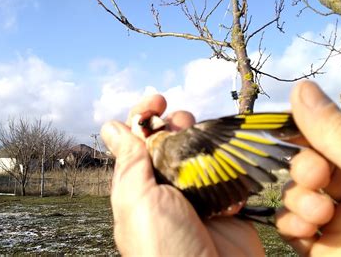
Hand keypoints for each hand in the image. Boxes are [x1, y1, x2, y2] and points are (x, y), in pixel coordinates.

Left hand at [101, 95, 264, 255]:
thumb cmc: (163, 247)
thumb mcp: (137, 200)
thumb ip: (129, 162)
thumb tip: (110, 126)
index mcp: (138, 185)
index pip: (136, 140)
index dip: (145, 114)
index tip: (158, 99)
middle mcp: (165, 188)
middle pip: (171, 140)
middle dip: (178, 123)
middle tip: (185, 123)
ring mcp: (196, 196)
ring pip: (200, 153)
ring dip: (205, 140)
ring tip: (210, 142)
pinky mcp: (224, 205)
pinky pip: (228, 174)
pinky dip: (230, 167)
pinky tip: (227, 172)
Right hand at [276, 81, 340, 255]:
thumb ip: (338, 134)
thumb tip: (300, 87)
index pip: (328, 137)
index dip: (305, 133)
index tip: (289, 133)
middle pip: (307, 165)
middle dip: (305, 170)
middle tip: (316, 178)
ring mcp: (337, 222)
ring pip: (295, 195)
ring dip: (298, 201)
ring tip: (318, 216)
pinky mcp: (321, 250)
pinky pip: (291, 228)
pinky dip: (291, 226)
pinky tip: (305, 233)